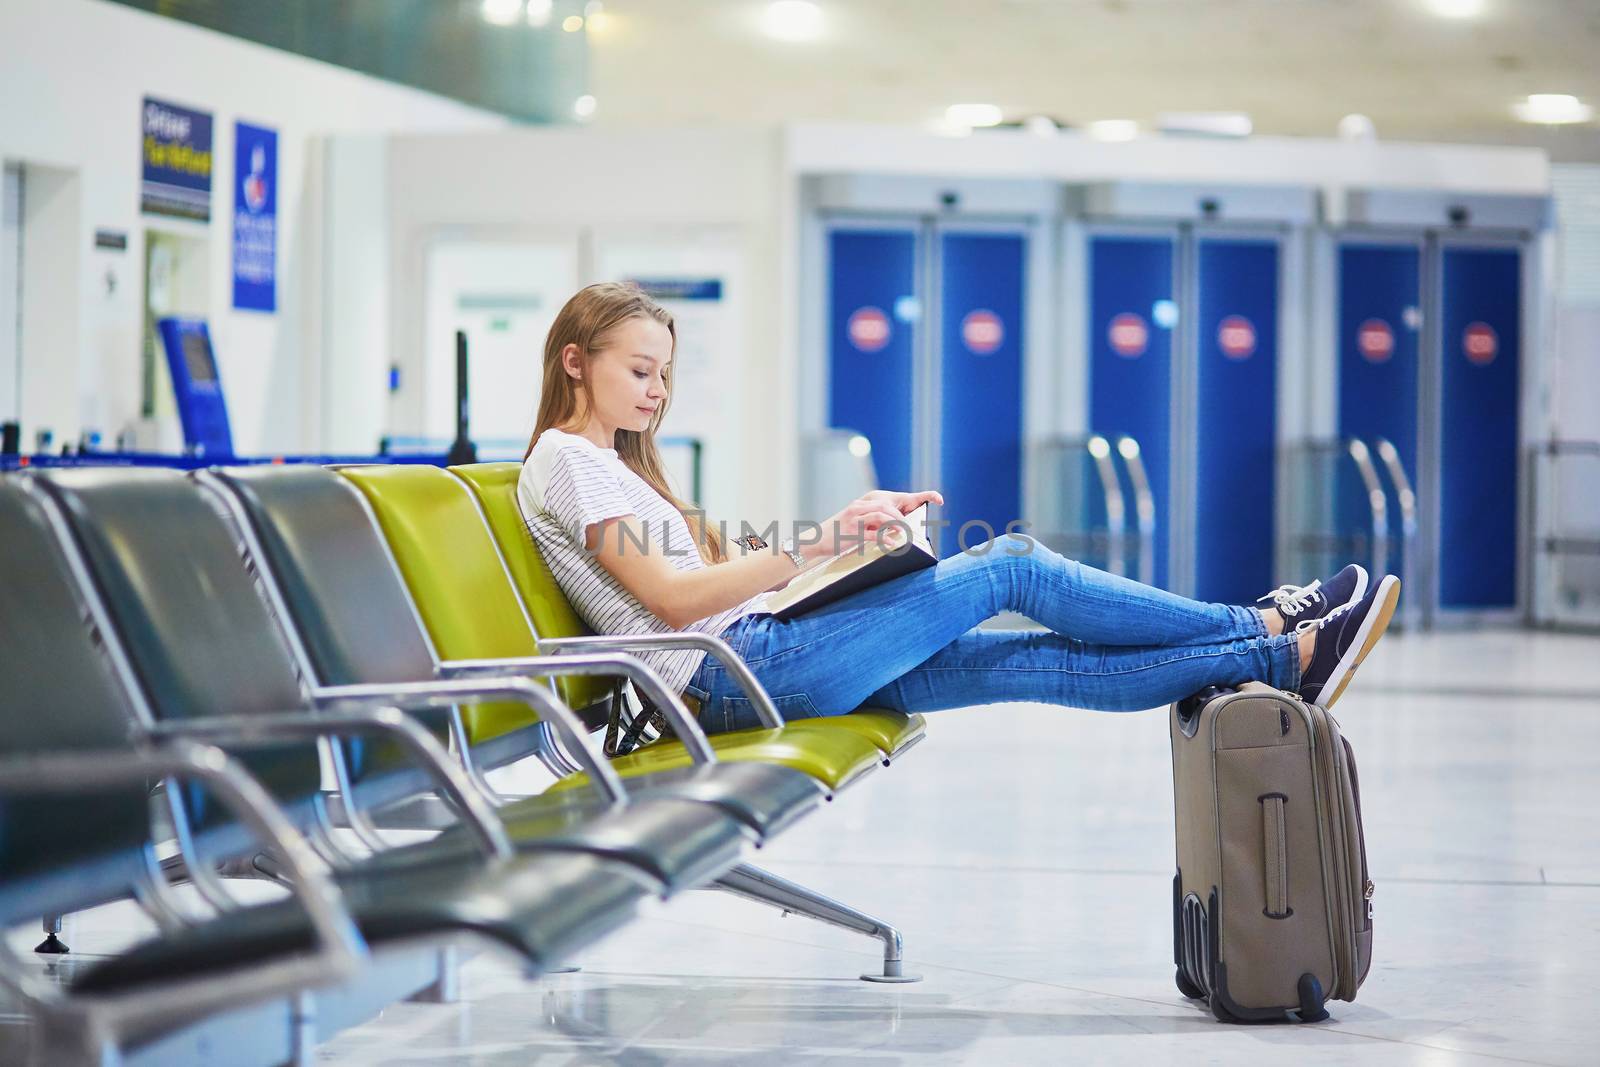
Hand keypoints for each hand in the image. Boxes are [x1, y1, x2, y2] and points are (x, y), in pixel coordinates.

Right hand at [806, 489, 943, 558]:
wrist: (817, 541)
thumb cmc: (840, 535)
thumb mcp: (858, 524)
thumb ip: (876, 523)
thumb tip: (898, 530)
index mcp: (864, 503)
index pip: (893, 499)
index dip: (918, 496)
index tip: (938, 499)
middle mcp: (860, 506)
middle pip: (889, 506)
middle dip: (905, 516)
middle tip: (914, 527)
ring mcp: (855, 518)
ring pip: (882, 515)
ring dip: (897, 524)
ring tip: (905, 533)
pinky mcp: (851, 531)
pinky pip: (872, 532)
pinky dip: (885, 536)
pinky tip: (893, 541)